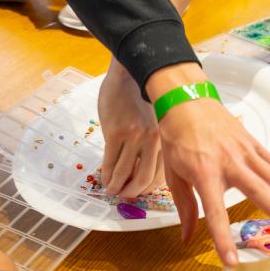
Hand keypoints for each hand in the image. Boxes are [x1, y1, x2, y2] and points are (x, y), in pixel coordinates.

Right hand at [97, 59, 163, 198]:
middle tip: (123, 196)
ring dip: (116, 186)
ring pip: (124, 172)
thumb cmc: (143, 97)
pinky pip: (109, 161)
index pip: (161, 175)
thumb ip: (153, 143)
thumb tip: (141, 169)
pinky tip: (103, 177)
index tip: (139, 193)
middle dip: (132, 192)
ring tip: (111, 190)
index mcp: (166, 138)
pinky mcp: (115, 132)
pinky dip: (106, 174)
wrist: (129, 74)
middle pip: (144, 178)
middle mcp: (153, 140)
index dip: (148, 189)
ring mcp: (134, 136)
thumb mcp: (156, 122)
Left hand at [153, 64, 269, 265]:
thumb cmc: (178, 139)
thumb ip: (185, 207)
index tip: (233, 261)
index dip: (223, 238)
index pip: (215, 212)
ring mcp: (245, 151)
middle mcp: (229, 162)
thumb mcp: (173, 174)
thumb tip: (187, 239)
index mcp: (205, 173)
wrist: (187, 101)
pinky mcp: (253, 143)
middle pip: (258, 191)